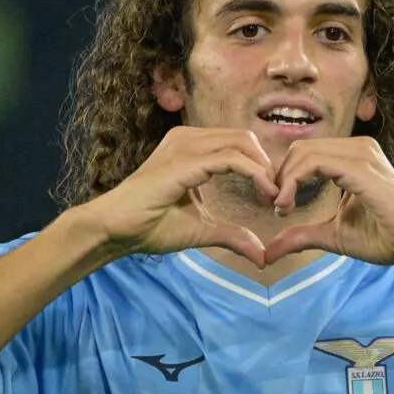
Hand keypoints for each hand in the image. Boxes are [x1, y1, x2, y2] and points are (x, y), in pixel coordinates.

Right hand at [84, 127, 278, 265]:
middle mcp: (188, 140)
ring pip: (241, 143)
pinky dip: (255, 174)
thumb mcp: (200, 230)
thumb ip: (231, 235)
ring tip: (273, 195)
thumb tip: (261, 255)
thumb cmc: (149, 227)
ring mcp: (185, 147)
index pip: (237, 145)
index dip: (261, 167)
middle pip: (244, 138)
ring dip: (265, 168)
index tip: (273, 196)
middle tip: (278, 195)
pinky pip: (231, 159)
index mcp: (191, 150)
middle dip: (267, 164)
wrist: (115, 230)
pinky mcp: (185, 162)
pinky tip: (265, 192)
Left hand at [263, 137, 393, 266]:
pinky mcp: (361, 167)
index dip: (285, 177)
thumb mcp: (333, 235)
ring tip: (282, 209)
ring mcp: (361, 154)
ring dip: (284, 180)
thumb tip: (268, 252)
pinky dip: (293, 181)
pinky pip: (314, 162)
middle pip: (300, 148)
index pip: (306, 152)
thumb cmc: (385, 238)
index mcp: (352, 158)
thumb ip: (302, 236)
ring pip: (303, 152)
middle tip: (278, 208)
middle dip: (280, 177)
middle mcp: (357, 148)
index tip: (279, 207)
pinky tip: (289, 205)